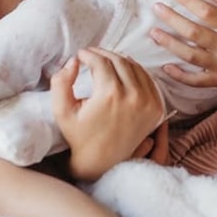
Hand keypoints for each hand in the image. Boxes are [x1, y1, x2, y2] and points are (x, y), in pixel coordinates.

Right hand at [51, 47, 164, 182]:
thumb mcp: (62, 111)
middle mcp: (134, 96)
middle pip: (119, 61)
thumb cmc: (79, 136)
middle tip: (91, 55)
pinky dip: (134, 71)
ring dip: (118, 59)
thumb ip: (61, 83)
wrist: (101, 162)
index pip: (101, 62)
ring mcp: (148, 101)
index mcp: (110, 95)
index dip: (88, 54)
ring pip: (134, 67)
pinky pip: (147, 79)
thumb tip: (74, 61)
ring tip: (104, 61)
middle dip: (102, 54)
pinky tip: (122, 70)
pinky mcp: (156, 107)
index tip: (80, 54)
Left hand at [150, 0, 216, 95]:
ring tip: (154, 32)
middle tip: (157, 7)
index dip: (189, 1)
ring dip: (170, 44)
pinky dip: (180, 75)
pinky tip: (166, 66)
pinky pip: (196, 80)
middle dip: (173, 19)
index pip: (208, 13)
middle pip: (194, 32)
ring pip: (190, 55)